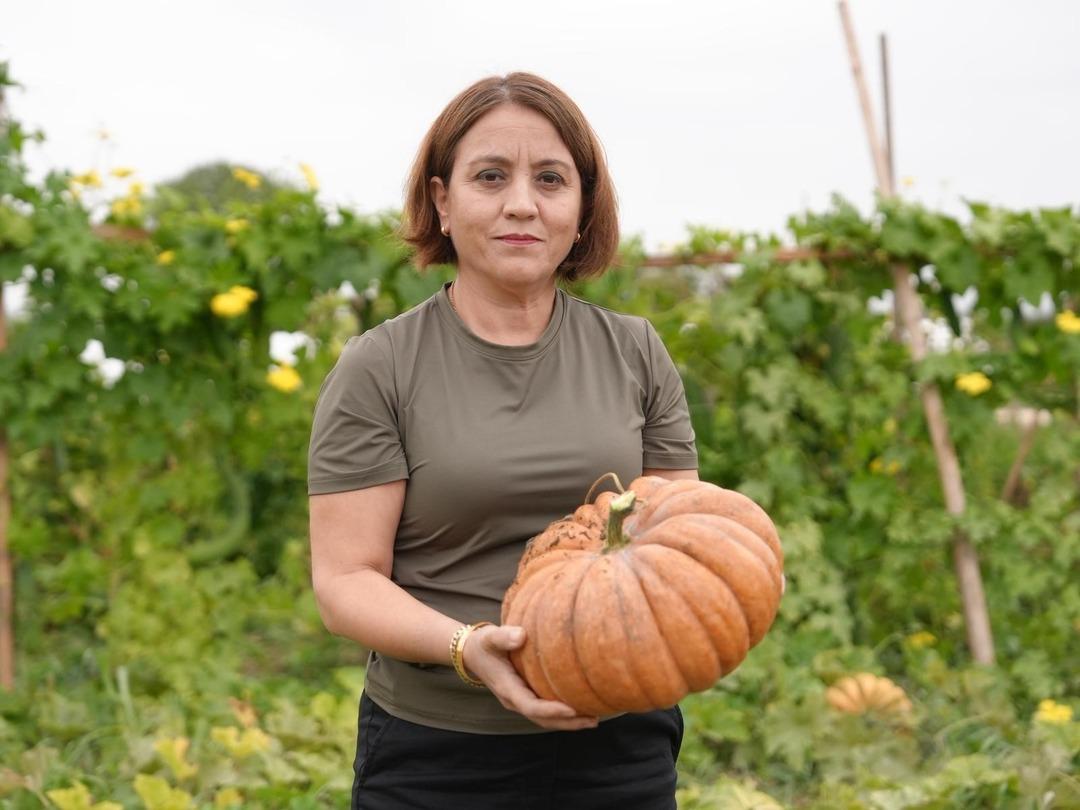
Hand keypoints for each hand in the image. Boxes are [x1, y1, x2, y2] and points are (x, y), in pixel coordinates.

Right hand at [461, 624, 599, 730]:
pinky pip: (545, 710)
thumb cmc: (483, 644)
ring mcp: (520, 701)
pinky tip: (581, 706)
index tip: (573, 709)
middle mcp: (514, 700)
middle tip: (593, 720)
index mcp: (507, 689)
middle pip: (542, 719)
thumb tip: (521, 635)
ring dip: (568, 722)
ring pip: (545, 719)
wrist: (472, 653)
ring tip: (594, 719)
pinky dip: (563, 714)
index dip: (551, 710)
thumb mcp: (490, 637)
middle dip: (567, 723)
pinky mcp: (525, 697)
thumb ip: (503, 636)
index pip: (531, 706)